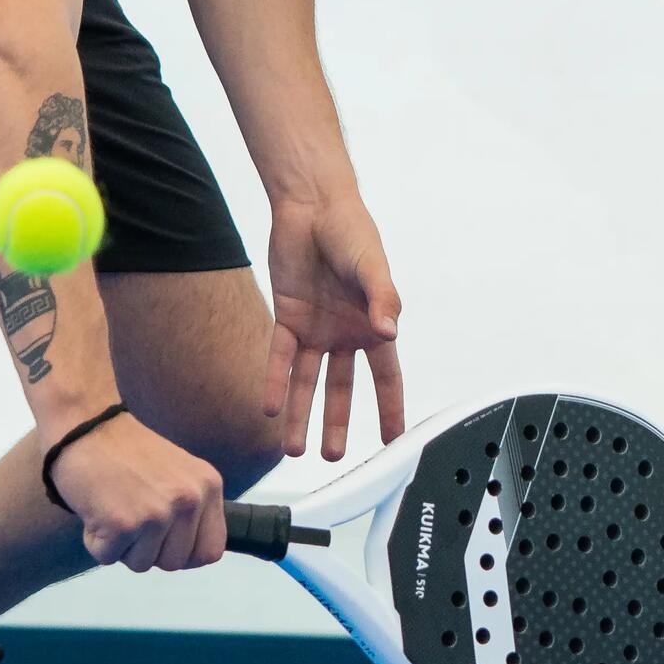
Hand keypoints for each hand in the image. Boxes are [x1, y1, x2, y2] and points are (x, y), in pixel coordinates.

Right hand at [43, 412, 227, 571]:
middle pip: (174, 563)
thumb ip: (191, 510)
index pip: (210, 551)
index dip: (183, 553)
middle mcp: (189, 499)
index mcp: (207, 486)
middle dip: (147, 549)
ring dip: (121, 545)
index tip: (162, 540)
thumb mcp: (177, 473)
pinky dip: (95, 540)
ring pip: (141, 564)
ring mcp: (157, 513)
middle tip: (129, 512)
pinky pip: (108, 557)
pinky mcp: (123, 524)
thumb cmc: (124, 451)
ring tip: (113, 506)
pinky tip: (96, 508)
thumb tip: (190, 556)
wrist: (85, 425)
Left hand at [263, 190, 405, 461]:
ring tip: (293, 449)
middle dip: (337, 423)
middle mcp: (345, 334)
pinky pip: (279, 356)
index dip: (390, 409)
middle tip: (332, 456)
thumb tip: (389, 333)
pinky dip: (274, 381)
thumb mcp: (373, 266)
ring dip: (300, 413)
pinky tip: (269, 407)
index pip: (386, 377)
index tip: (394, 442)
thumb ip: (382, 299)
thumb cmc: (351, 232)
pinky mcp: (287, 317)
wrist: (312, 206)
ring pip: (307, 381)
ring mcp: (315, 329)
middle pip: (342, 388)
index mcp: (374, 325)